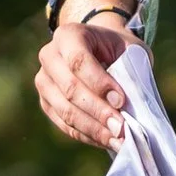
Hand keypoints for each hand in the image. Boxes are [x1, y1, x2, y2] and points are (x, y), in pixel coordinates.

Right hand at [37, 15, 134, 148]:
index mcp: (69, 35)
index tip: (121, 100)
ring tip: (117, 139)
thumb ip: (131, 72)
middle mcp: (49, 56)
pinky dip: (87, 135)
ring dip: (93, 129)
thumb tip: (130, 108)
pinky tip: (107, 141)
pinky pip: (64, 124)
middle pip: (70, 89)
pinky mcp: (46, 103)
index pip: (79, 60)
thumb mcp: (130, 51)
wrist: (100, 51)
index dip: (99, 83)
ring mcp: (44, 81)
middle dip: (98, 111)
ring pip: (65, 110)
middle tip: (121, 128)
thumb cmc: (119, 50)